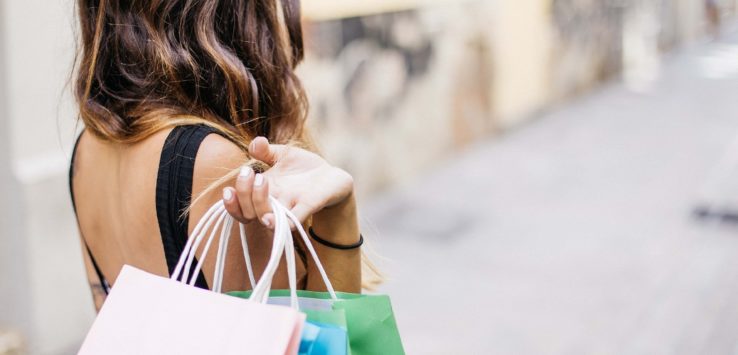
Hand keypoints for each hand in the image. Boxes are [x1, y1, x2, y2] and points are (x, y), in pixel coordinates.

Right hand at [221, 137, 353, 229]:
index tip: (228, 190)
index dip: (230, 203)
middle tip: (250, 172)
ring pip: (266, 217)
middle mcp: (273, 203)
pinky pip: (292, 221)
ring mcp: (290, 207)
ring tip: (261, 180)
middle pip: (248, 212)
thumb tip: (255, 142)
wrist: (332, 177)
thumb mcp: (283, 155)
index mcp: (263, 192)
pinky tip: (271, 218)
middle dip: (244, 193)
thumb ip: (266, 150)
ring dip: (258, 202)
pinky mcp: (308, 207)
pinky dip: (282, 222)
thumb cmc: (303, 168)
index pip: (239, 205)